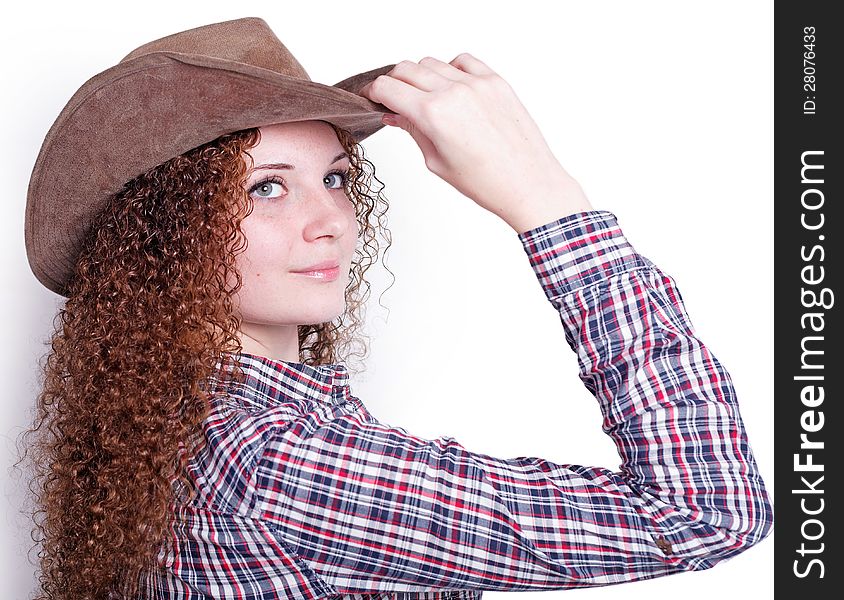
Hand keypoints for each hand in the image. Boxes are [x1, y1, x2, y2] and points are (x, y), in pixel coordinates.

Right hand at [359, 53, 592, 232]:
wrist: (528, 184)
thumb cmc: (487, 182)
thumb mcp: (436, 162)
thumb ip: (413, 130)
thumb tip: (395, 114)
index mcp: (433, 114)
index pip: (388, 87)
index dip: (374, 93)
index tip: (372, 98)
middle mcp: (454, 92)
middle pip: (406, 69)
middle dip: (394, 84)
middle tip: (395, 101)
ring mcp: (477, 83)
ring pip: (432, 62)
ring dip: (421, 76)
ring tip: (425, 99)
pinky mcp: (496, 82)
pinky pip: (463, 61)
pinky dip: (451, 69)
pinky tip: (452, 89)